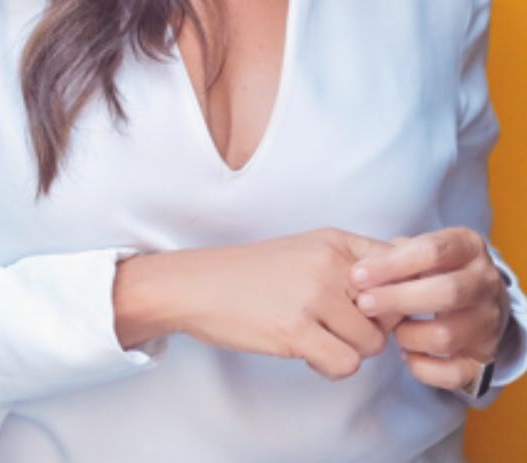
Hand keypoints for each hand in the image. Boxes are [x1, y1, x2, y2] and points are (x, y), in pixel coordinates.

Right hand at [174, 227, 401, 380]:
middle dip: (372, 328)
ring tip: (319, 338)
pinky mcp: (296, 330)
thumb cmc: (256, 273)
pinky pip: (346, 364)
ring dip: (350, 350)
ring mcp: (313, 295)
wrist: (200, 284)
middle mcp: (329, 262)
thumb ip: (354, 263)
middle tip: (338, 326)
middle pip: (390, 311)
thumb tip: (408, 281)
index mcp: (335, 240)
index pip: (400, 265)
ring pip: (372, 343)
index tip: (379, 307)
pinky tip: (309, 352)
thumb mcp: (308, 251)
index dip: (399, 294)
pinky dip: (332, 367)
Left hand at [349, 226, 511, 391]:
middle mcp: (485, 283)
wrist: (478, 296)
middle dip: (398, 299)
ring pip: (447, 336)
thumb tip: (360, 271)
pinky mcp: (485, 357)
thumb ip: (392, 254)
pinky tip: (407, 355)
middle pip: (446, 292)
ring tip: (391, 330)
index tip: (357, 275)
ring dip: (409, 335)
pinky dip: (425, 368)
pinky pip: (455, 373)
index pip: (432, 251)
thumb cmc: (436, 268)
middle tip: (364, 304)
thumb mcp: (420, 248)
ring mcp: (488, 322)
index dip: (390, 264)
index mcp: (469, 247)